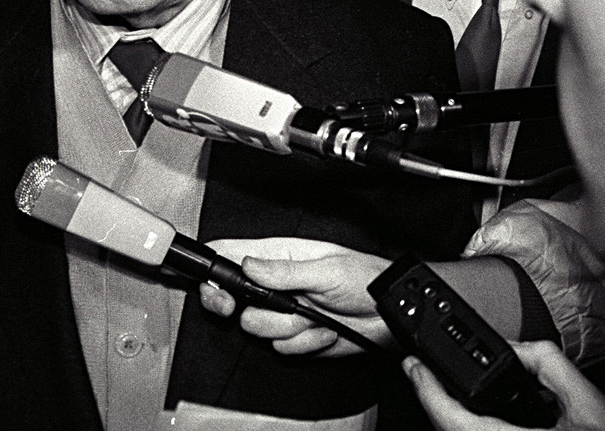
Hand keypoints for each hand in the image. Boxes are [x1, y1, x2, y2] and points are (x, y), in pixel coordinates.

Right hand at [197, 237, 393, 356]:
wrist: (389, 314)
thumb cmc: (365, 279)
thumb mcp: (326, 269)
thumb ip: (283, 270)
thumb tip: (248, 263)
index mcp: (280, 256)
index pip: (232, 256)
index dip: (215, 273)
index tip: (218, 290)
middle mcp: (277, 284)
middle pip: (235, 300)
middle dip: (249, 310)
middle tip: (266, 309)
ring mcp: (285, 311)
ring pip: (258, 328)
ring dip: (288, 326)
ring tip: (315, 314)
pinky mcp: (296, 337)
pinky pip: (283, 348)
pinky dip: (305, 343)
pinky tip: (325, 330)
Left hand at [404, 340, 604, 430]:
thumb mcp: (592, 406)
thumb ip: (552, 365)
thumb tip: (522, 348)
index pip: (451, 419)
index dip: (425, 389)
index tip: (412, 366)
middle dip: (436, 401)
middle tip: (422, 372)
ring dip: (455, 416)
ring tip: (446, 389)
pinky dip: (477, 426)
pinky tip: (486, 414)